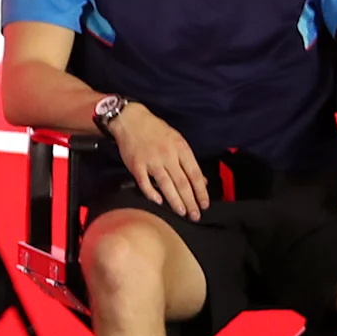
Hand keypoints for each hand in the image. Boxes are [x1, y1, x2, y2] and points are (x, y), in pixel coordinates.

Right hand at [105, 103, 209, 219]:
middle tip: (195, 215)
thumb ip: (188, 161)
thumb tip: (201, 181)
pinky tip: (158, 201)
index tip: (205, 204)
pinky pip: (144, 183)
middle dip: (190, 201)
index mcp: (181, 149)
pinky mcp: (136, 165)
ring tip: (182, 212)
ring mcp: (151, 161)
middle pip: (182, 182)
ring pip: (166, 184)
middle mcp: (167, 156)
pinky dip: (151, 193)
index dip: (201, 191)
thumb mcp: (177, 141)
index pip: (195, 174)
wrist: (131, 120)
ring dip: (175, 200)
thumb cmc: (156, 130)